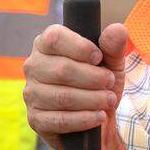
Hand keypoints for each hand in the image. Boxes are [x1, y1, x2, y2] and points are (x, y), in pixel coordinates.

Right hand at [23, 23, 128, 149]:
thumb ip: (113, 46)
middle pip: (62, 70)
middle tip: (110, 82)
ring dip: (92, 99)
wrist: (98, 116)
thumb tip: (117, 29)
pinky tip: (99, 116)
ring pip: (62, 97)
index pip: (54, 38)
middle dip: (94, 78)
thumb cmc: (100, 81)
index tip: (99, 57)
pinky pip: (59, 120)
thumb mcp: (112, 62)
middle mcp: (34, 67)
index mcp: (47, 45)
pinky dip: (84, 118)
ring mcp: (31, 94)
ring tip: (109, 99)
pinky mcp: (36, 119)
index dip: (80, 47)